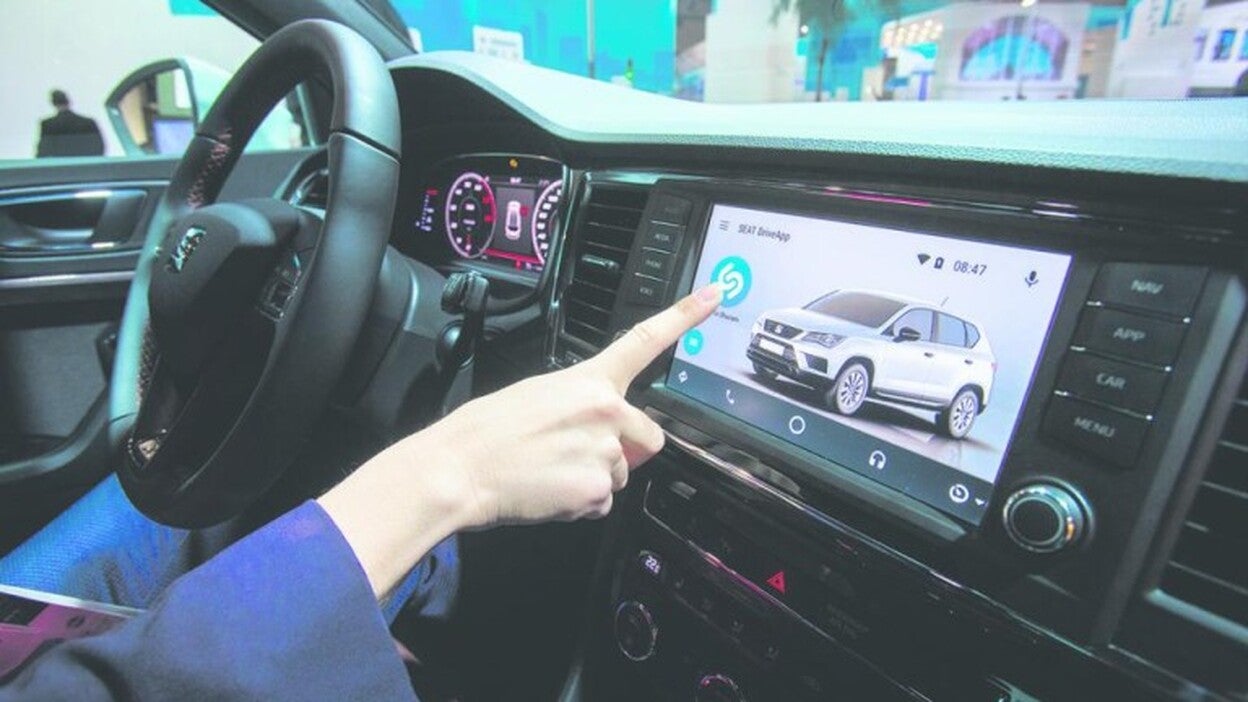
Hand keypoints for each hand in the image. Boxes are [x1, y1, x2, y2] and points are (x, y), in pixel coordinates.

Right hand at [405, 282, 723, 527]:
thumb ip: (585, 406)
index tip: (715, 294)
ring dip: (595, 480)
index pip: (645, 340)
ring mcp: (605, 451)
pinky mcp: (597, 489)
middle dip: (624, 452)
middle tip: (576, 456)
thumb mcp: (540, 396)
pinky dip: (580, 504)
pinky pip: (603, 504)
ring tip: (551, 471)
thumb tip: (607, 433)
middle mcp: (606, 410)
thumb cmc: (487, 431)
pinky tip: (550, 492)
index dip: (685, 316)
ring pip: (623, 475)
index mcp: (590, 380)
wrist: (459, 467)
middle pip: (648, 438)